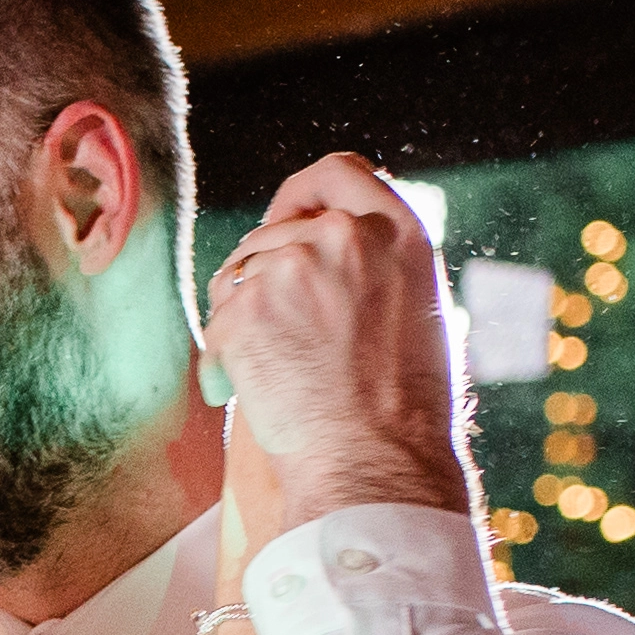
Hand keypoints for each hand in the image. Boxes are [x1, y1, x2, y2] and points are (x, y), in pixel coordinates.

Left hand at [202, 158, 467, 559]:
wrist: (373, 463)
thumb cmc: (402, 412)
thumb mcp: (416, 313)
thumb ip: (375, 269)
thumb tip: (330, 253)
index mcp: (399, 235)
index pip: (339, 171)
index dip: (303, 191)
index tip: (288, 215)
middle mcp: (346, 237)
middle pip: (274, 228)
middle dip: (265, 272)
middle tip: (278, 330)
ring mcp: (291, 268)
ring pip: (240, 272)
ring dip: (243, 313)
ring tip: (275, 369)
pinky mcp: (245, 308)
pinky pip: (217, 318)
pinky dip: (223, 354)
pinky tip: (247, 387)